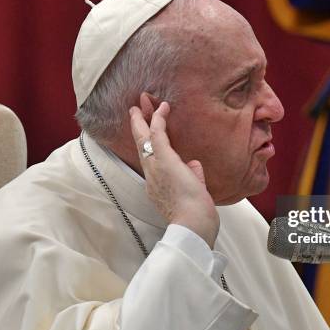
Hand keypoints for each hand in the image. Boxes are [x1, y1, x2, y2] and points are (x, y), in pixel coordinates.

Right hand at [129, 95, 219, 247]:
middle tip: (134, 111)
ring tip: (142, 103)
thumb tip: (194, 165)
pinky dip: (159, 119)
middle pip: (141, 145)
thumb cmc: (195, 216)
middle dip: (138, 126)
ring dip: (144, 118)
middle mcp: (151, 176)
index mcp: (157, 186)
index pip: (150, 160)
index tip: (145, 133)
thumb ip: (192, 177)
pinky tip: (164, 107)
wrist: (193, 226)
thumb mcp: (194, 193)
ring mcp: (155, 167)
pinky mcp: (164, 160)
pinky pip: (158, 134)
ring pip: (144, 138)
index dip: (147, 145)